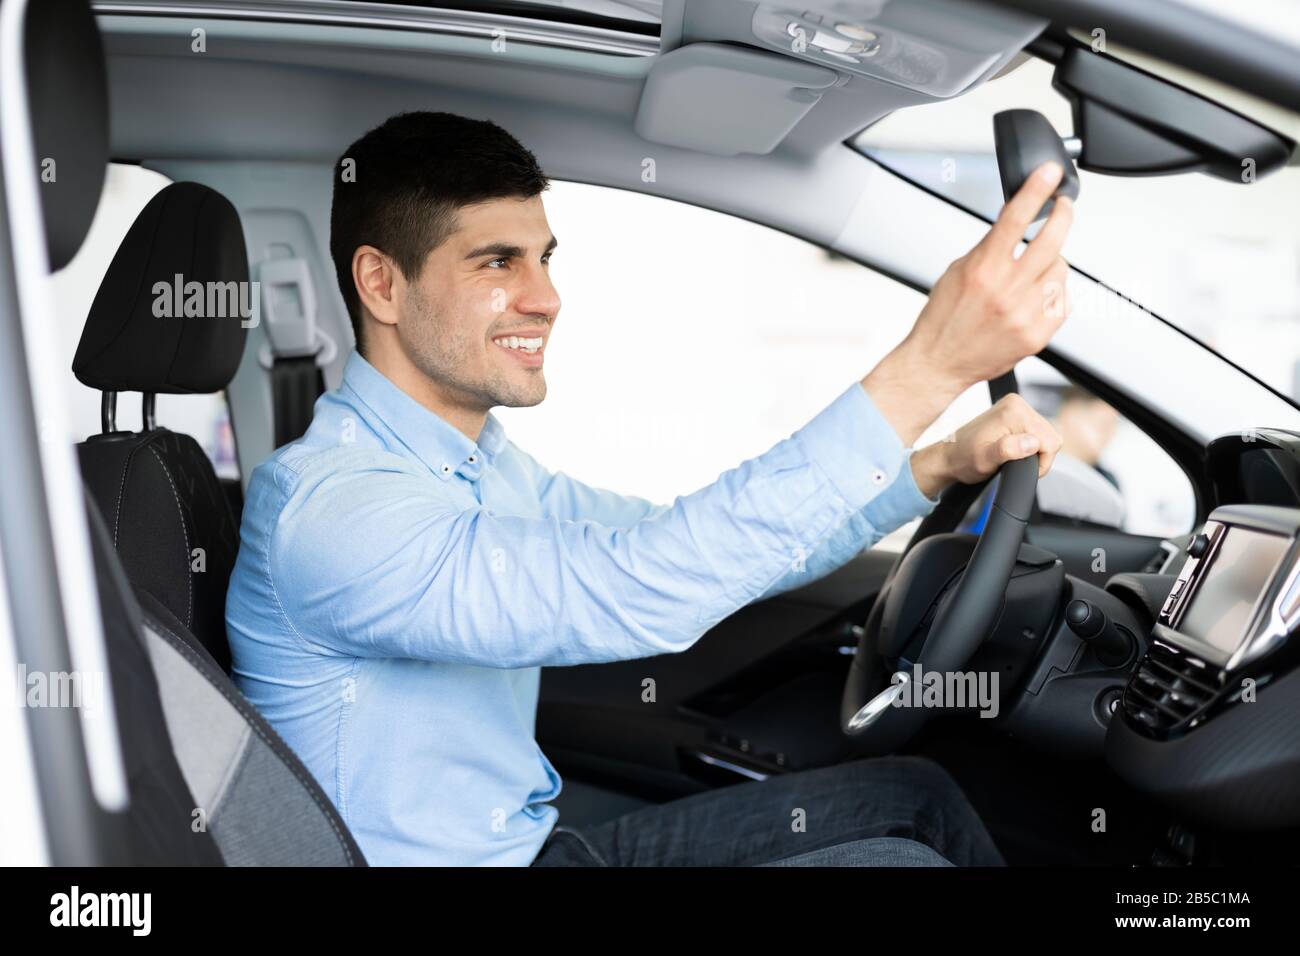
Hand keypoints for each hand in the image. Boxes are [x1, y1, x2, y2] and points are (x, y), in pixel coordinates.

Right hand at [863, 162, 1073, 445]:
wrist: (939, 362)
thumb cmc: (944, 318)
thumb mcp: (957, 271)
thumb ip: (988, 247)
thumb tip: (1014, 219)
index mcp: (983, 270)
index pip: (1015, 219)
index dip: (1036, 190)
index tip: (1050, 174)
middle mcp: (1006, 290)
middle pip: (1051, 241)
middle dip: (1062, 216)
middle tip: (1062, 207)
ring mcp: (1024, 314)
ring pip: (1060, 271)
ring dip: (1052, 265)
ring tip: (1032, 275)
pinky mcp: (1037, 334)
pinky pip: (1062, 301)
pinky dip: (1053, 295)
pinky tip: (1034, 300)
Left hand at [909, 394, 1063, 498]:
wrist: (949, 456)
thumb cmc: (963, 459)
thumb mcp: (985, 460)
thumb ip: (1008, 450)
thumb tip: (1031, 443)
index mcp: (1013, 411)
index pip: (1050, 441)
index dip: (1040, 461)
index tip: (1019, 466)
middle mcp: (1017, 404)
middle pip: (1050, 437)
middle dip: (1036, 456)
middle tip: (1012, 463)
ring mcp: (1016, 407)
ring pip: (1045, 436)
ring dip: (1032, 451)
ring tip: (1009, 456)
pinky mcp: (1015, 413)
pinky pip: (1036, 433)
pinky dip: (1028, 446)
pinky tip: (1012, 449)